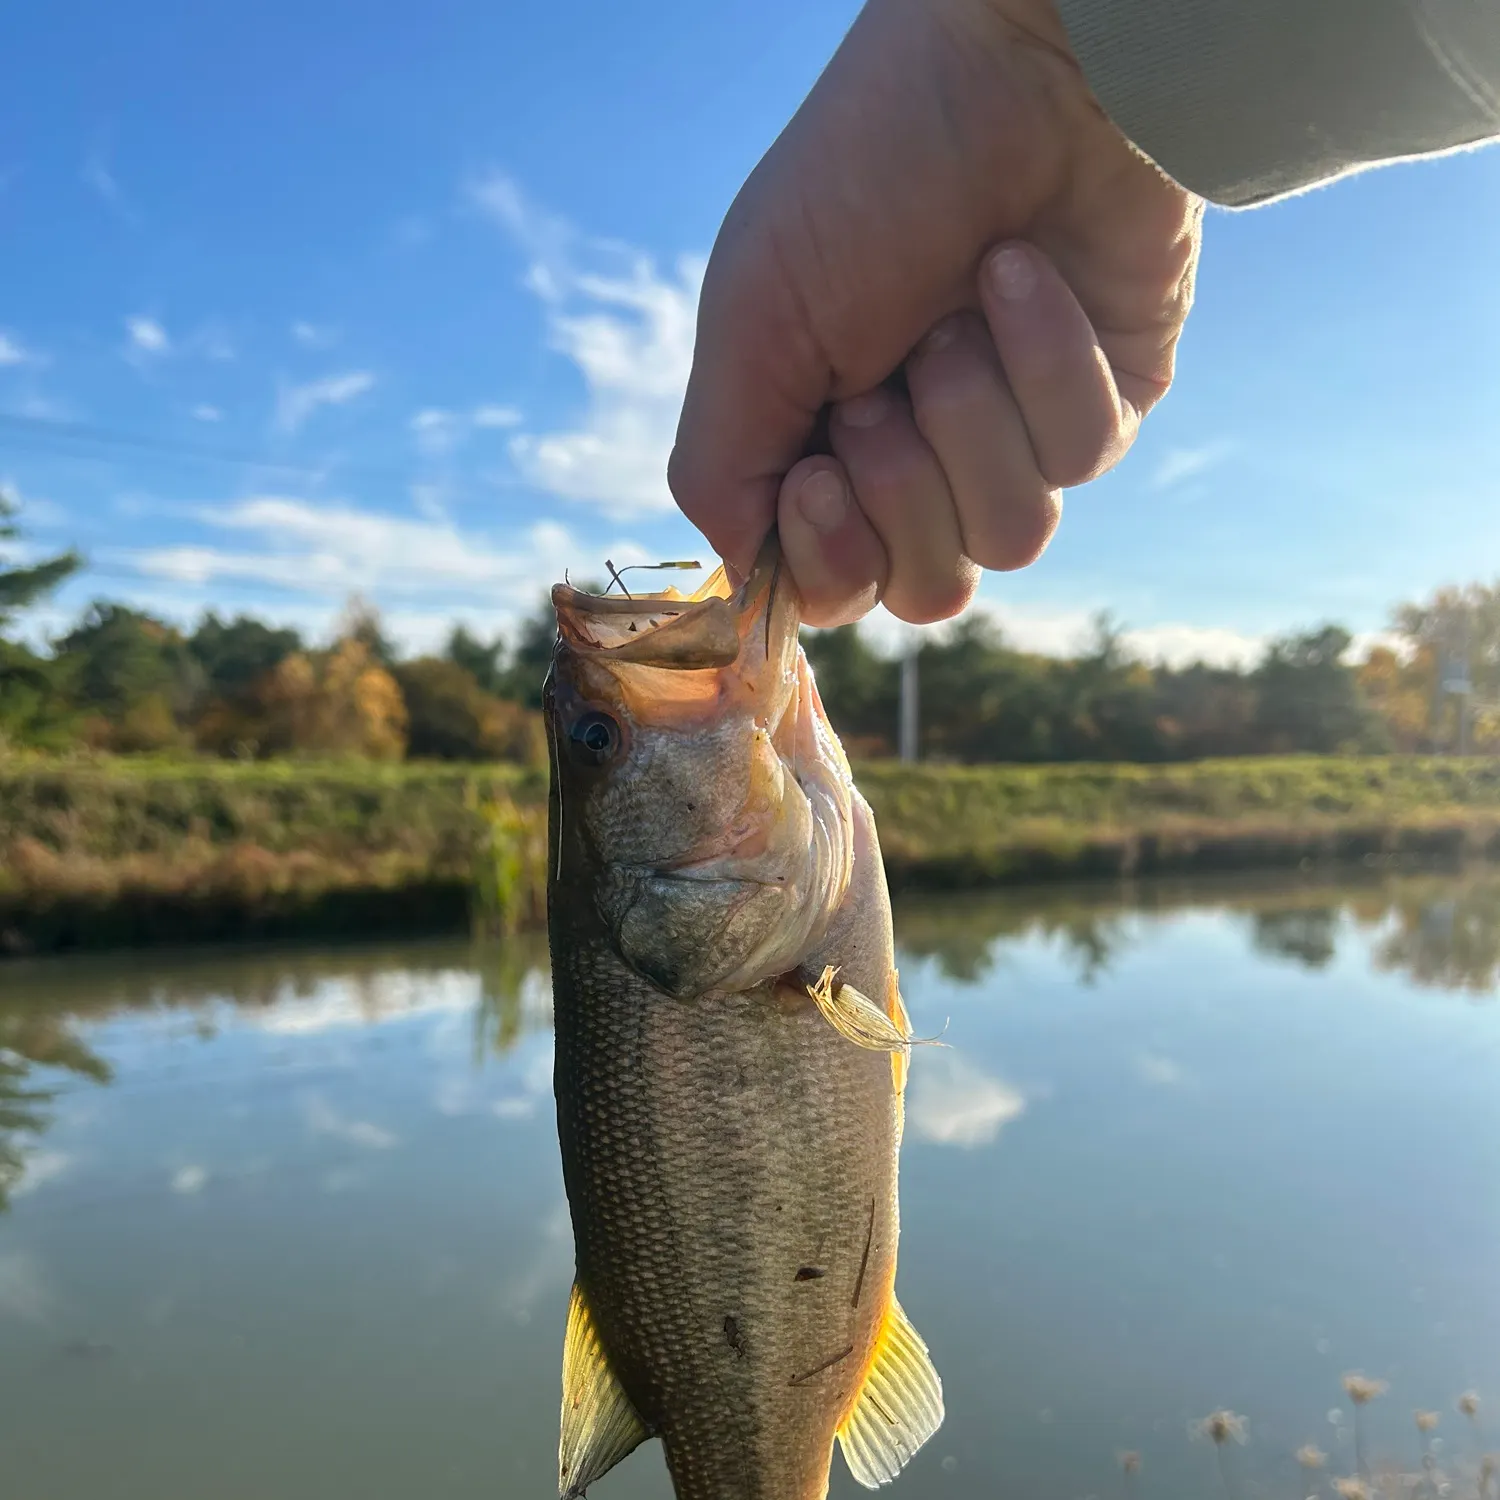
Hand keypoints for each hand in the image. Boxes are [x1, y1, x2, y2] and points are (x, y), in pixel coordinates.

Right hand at [668, 0, 1202, 625]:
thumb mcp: (749, 327)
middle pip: (923, 589)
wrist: (1012, 66)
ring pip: (1009, 540)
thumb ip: (722, 471)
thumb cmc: (862, 181)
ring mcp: (1015, 436)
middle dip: (902, 487)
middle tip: (886, 384)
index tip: (821, 472)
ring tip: (956, 315)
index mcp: (825, 446)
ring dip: (971, 421)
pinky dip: (1044, 361)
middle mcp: (921, 456)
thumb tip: (746, 573)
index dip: (829, 559)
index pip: (831, 587)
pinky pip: (1081, 456)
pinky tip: (1024, 275)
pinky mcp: (1105, 404)